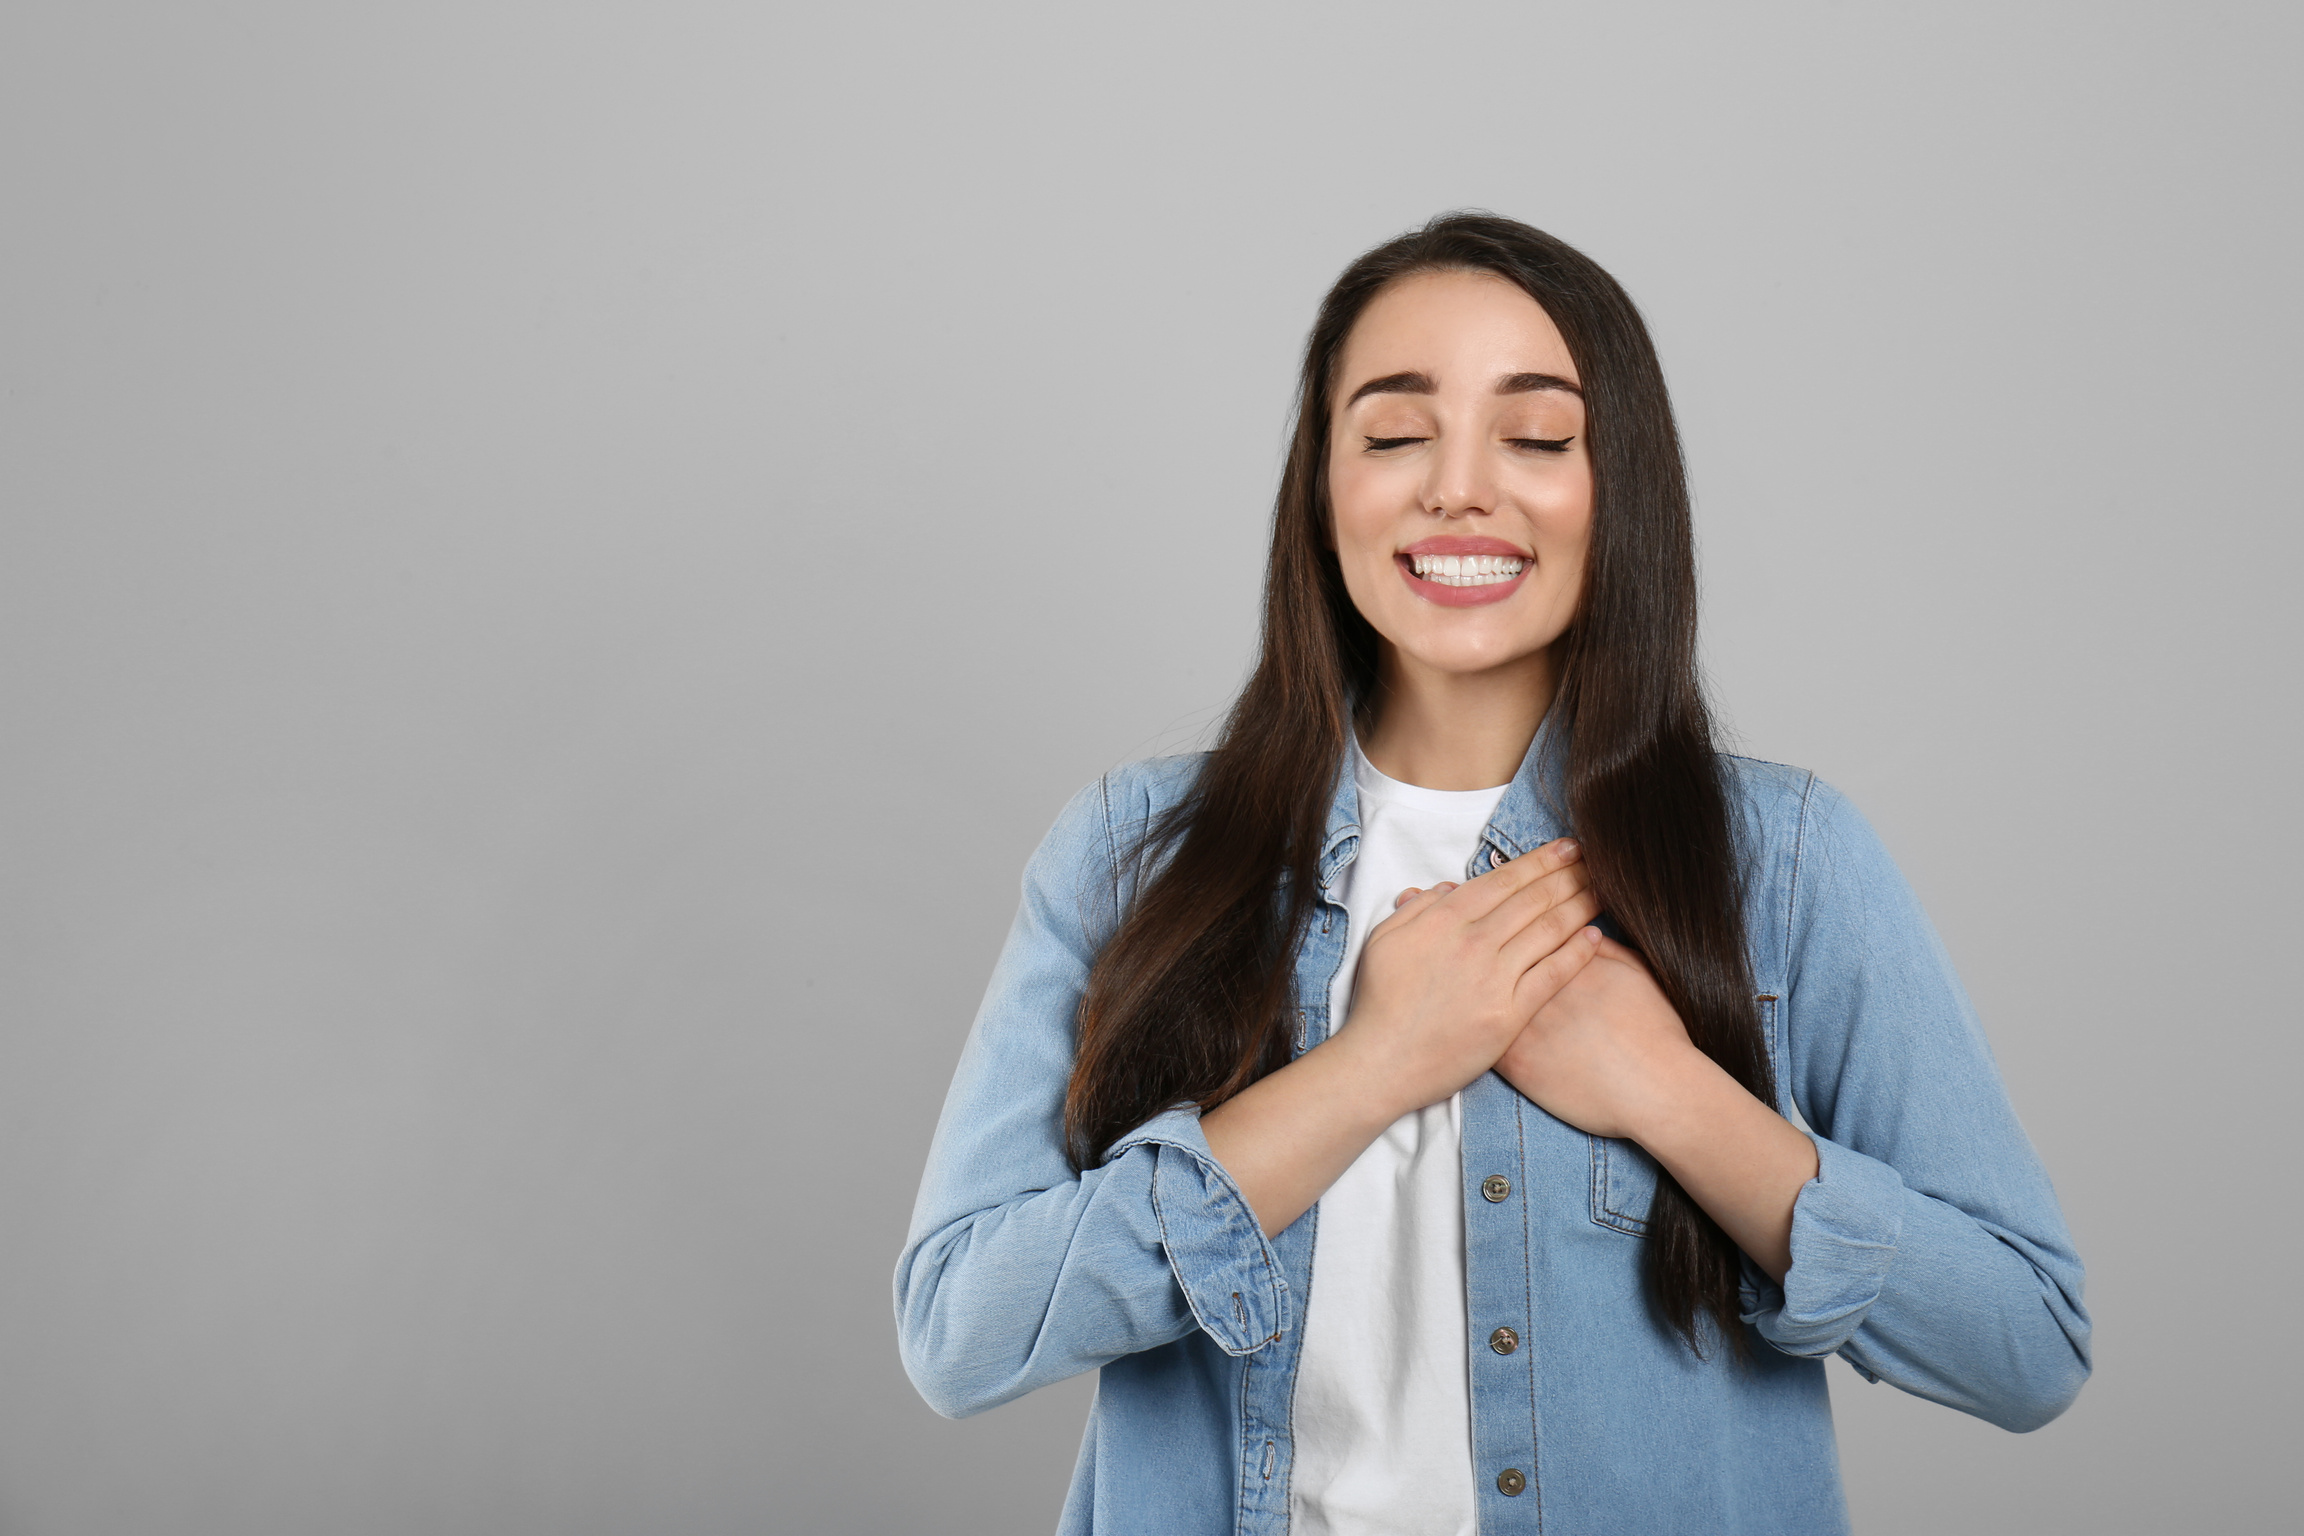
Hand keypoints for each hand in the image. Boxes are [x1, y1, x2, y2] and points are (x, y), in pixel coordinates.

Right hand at [1329, 837, 1603, 1119]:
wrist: (1381, 1062)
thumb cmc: (1379, 1004)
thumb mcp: (1384, 941)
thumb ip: (1417, 909)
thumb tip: (1448, 888)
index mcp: (1444, 919)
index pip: (1503, 879)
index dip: (1541, 860)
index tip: (1566, 848)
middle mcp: (1474, 942)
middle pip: (1533, 899)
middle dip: (1569, 875)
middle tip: (1598, 860)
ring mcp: (1493, 978)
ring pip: (1548, 931)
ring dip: (1580, 905)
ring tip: (1603, 889)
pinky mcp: (1509, 1015)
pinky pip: (1551, 976)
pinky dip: (1577, 954)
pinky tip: (1595, 937)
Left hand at [1493, 935, 1702, 1140]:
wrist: (1656, 1088)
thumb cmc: (1655, 1032)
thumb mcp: (1637, 972)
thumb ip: (1603, 947)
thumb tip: (1581, 928)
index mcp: (1567, 962)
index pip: (1525, 931)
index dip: (1514, 932)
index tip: (1513, 940)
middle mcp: (1539, 987)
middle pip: (1496, 960)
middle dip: (1485, 957)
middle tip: (1482, 964)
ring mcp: (1524, 1024)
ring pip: (1480, 997)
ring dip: (1473, 992)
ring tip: (1472, 993)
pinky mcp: (1516, 1062)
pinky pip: (1481, 1039)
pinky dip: (1476, 1032)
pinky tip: (1478, 1031)